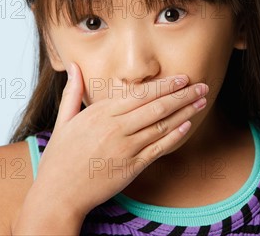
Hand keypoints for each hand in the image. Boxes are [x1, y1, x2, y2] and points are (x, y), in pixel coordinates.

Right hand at [31, 62, 208, 219]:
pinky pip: (158, 148)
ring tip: (202, 102)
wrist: (58, 194)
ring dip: (185, 112)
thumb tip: (73, 66)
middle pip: (157, 106)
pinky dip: (175, 136)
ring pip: (162, 125)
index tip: (182, 78)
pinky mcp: (131, 167)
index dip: (165, 85)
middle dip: (182, 94)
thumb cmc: (60, 158)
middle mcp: (115, 127)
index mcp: (101, 113)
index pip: (140, 93)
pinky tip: (188, 125)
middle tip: (201, 85)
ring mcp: (125, 148)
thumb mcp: (63, 121)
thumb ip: (73, 92)